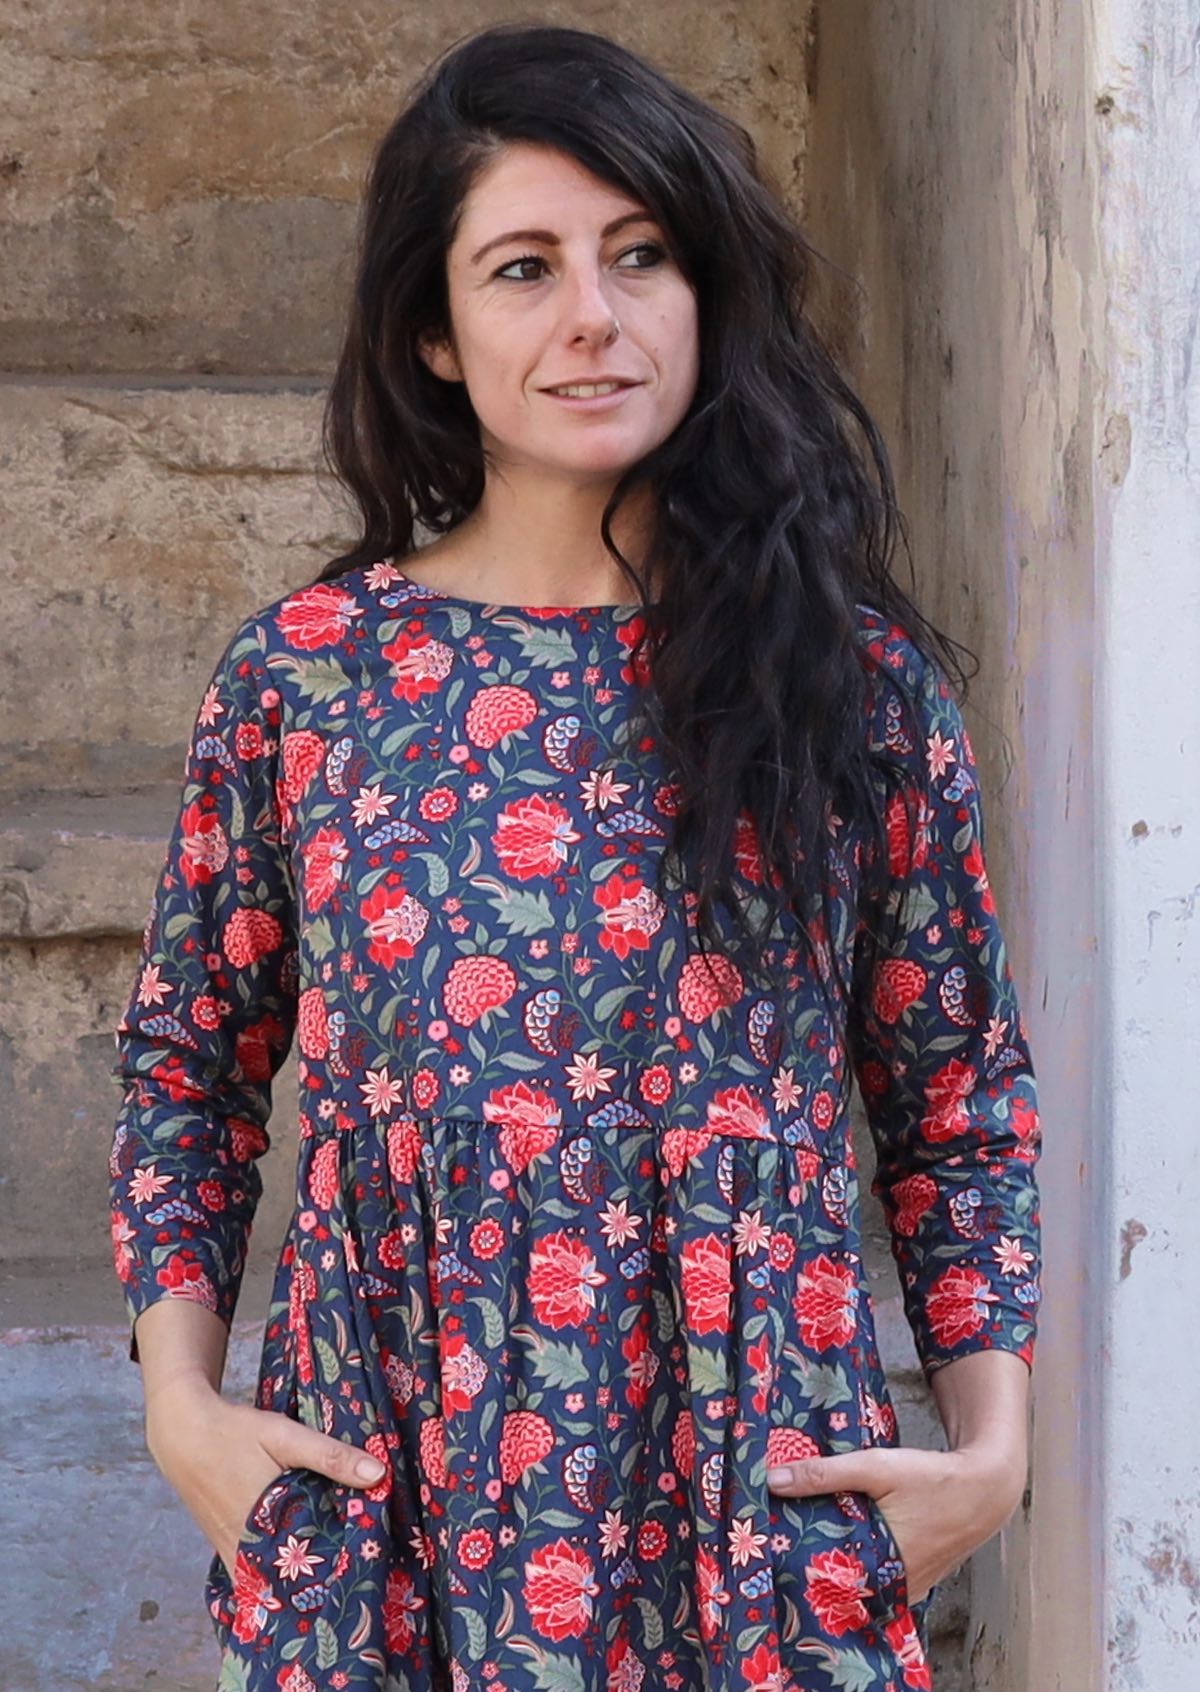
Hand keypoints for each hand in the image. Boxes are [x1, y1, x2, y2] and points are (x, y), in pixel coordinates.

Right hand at [144, 1370, 387, 1576]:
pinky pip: (249, 1572)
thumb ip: (330, 1456)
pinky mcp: (222, 1546)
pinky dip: (270, 1573)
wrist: (183, 1433)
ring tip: (328, 1578)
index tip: (362, 1574)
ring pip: (267, 1578)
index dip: (335, 1573)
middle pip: (287, 1578)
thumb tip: (378, 1474)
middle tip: (351, 1579)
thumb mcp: (285, 1436)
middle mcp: (243, 1546)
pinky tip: (292, 1568)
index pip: (307, 1566)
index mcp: (263, 1524)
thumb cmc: (234, 1433)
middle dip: (317, 1582)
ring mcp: (229, 1550)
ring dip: (293, 1580)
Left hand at [766, 1442, 1025, 1604]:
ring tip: (804, 1542)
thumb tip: (772, 1480)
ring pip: (860, 1583)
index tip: (771, 1549)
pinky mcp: (915, 1581)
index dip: (797, 1565)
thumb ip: (825, 1474)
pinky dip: (861, 1565)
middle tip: (781, 1543)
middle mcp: (895, 1586)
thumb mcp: (876, 1468)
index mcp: (883, 1565)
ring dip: (837, 1565)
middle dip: (813, 1564)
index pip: (826, 1579)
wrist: (983, 1490)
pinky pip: (878, 1580)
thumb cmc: (931, 1479)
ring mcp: (907, 1588)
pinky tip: (843, 1544)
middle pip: (841, 1583)